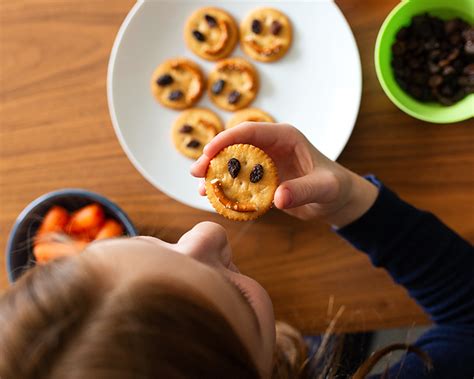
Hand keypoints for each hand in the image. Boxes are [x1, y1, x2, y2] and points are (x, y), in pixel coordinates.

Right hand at [191, 123, 377, 226]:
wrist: (338, 200)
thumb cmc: (335, 187)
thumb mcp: (324, 188)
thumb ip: (303, 191)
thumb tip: (278, 198)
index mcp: (284, 137)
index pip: (249, 131)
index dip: (225, 139)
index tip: (207, 152)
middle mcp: (271, 147)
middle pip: (235, 146)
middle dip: (213, 158)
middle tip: (196, 172)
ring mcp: (265, 164)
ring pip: (233, 165)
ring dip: (216, 175)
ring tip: (200, 188)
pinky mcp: (263, 180)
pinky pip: (240, 183)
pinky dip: (227, 190)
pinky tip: (214, 199)